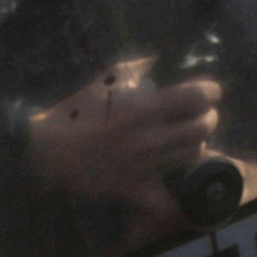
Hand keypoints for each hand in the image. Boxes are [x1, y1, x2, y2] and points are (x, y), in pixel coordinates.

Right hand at [27, 57, 219, 224]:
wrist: (46, 150)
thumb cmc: (78, 110)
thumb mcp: (108, 79)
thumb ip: (142, 66)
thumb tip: (167, 57)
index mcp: (144, 107)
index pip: (199, 96)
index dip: (210, 91)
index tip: (209, 91)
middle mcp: (149, 138)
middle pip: (204, 126)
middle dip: (208, 116)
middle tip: (199, 115)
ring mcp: (144, 167)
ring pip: (193, 154)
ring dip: (195, 143)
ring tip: (185, 138)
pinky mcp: (134, 190)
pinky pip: (166, 199)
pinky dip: (175, 191)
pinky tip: (173, 177)